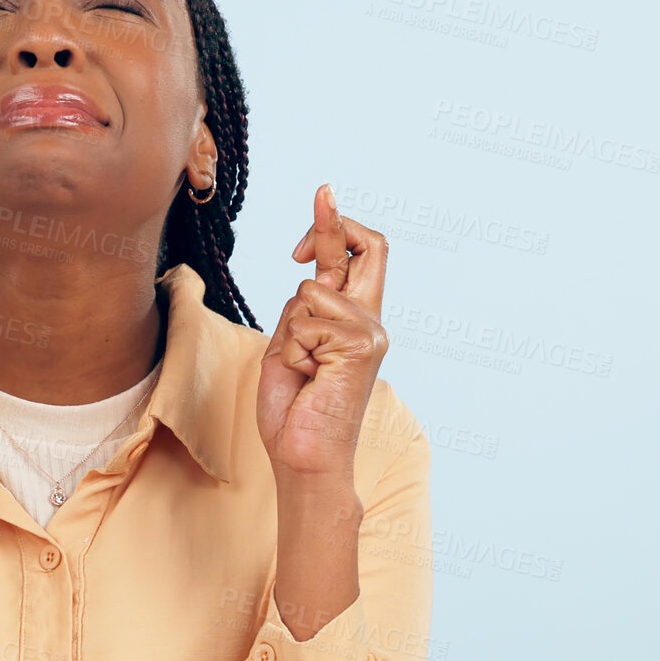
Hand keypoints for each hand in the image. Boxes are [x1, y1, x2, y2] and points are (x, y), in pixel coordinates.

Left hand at [256, 184, 389, 480]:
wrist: (303, 458)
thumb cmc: (294, 411)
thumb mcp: (290, 346)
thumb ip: (303, 310)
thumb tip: (305, 271)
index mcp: (355, 321)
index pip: (359, 257)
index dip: (335, 226)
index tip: (319, 202)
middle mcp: (371, 321)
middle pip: (367, 247)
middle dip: (332, 226)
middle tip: (314, 207)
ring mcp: (370, 332)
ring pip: (309, 292)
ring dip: (288, 331)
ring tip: (301, 371)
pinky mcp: (360, 345)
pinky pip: (304, 321)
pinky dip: (291, 349)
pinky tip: (307, 378)